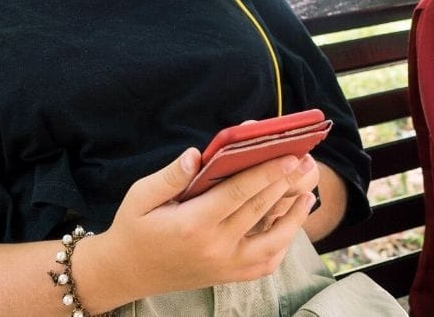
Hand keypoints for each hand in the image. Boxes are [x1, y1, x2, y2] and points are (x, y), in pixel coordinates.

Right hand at [79, 148, 316, 307]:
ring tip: (307, 194)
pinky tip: (289, 227)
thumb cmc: (133, 228)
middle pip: (260, 210)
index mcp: (193, 224)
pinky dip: (281, 247)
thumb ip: (171, 176)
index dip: (267, 172)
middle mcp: (214, 248)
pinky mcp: (226, 277)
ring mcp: (224, 266)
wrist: (125, 273)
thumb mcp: (140, 196)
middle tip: (306, 162)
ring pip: (272, 243)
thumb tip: (197, 156)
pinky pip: (264, 265)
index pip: (239, 192)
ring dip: (294, 218)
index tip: (289, 156)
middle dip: (286, 183)